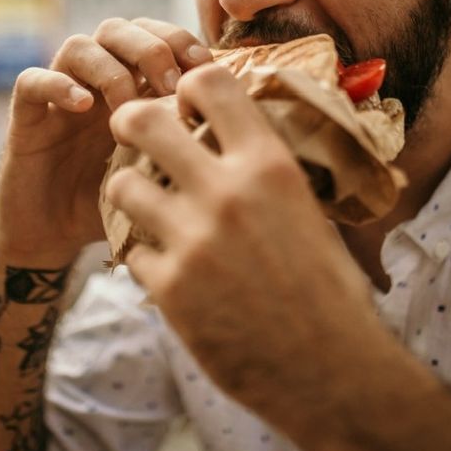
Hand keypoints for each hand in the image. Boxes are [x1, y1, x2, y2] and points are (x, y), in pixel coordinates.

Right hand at [0, 18, 211, 266]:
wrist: (55, 236)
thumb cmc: (116, 203)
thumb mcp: (163, 171)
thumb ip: (192, 146)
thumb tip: (250, 133)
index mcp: (133, 84)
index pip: (157, 35)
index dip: (182, 41)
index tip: (208, 69)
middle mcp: (96, 80)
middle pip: (120, 28)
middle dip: (151, 47)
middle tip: (173, 85)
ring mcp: (60, 94)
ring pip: (80, 45)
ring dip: (110, 68)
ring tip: (128, 104)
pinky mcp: (26, 116)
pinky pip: (33, 80)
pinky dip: (59, 84)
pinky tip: (83, 106)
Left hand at [104, 64, 379, 429]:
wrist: (330, 368)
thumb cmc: (328, 287)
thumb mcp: (306, 208)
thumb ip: (263, 168)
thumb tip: (231, 133)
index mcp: (268, 164)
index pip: (208, 82)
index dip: (187, 88)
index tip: (186, 107)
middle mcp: (226, 192)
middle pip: (141, 121)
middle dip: (130, 123)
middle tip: (135, 137)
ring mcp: (192, 240)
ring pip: (120, 184)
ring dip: (130, 192)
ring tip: (148, 206)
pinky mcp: (168, 288)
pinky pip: (130, 249)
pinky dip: (145, 255)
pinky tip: (168, 267)